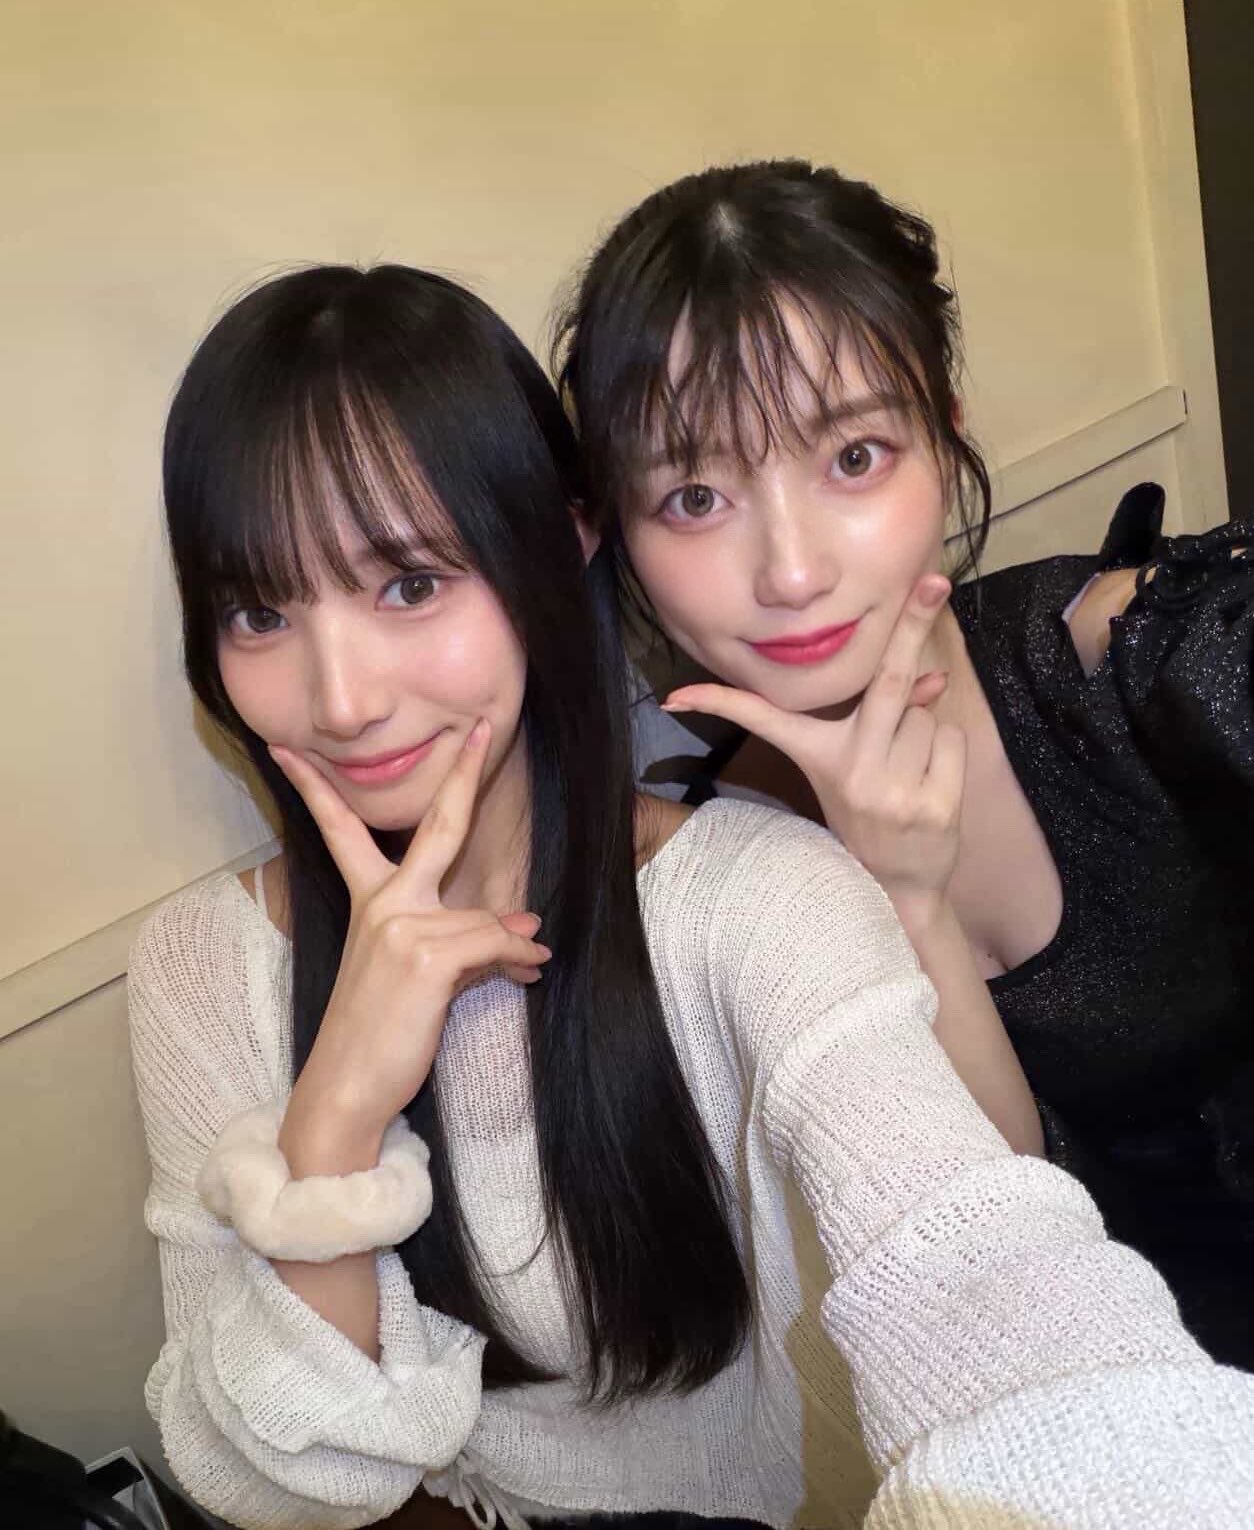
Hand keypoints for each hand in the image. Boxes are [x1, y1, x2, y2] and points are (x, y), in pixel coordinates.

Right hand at [270, 719, 551, 1145]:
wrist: (347, 1090)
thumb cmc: (378, 1033)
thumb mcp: (420, 975)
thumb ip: (469, 941)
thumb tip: (529, 931)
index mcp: (369, 900)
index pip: (340, 829)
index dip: (317, 787)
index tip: (288, 749)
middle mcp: (383, 902)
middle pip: (437, 825)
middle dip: (461, 773)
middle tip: (483, 729)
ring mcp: (402, 924)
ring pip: (486, 915)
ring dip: (512, 945)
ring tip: (528, 964)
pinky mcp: (426, 954)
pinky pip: (494, 942)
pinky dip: (518, 959)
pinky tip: (529, 971)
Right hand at [664, 576, 963, 930]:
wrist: (897, 888)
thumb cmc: (873, 812)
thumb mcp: (862, 764)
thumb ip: (889, 714)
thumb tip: (930, 675)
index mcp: (817, 756)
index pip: (764, 720)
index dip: (719, 703)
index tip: (674, 696)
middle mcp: (849, 770)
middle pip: (885, 682)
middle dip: (911, 625)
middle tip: (934, 581)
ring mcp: (891, 790)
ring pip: (925, 713)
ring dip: (925, 725)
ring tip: (908, 767)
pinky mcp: (932, 807)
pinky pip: (949, 739)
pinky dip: (947, 750)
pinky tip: (931, 782)